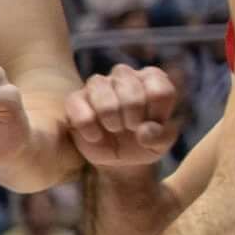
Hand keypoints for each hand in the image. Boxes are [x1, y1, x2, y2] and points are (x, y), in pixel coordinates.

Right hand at [60, 62, 181, 170]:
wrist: (117, 159)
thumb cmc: (143, 143)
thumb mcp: (160, 144)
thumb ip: (160, 137)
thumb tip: (144, 131)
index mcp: (151, 79)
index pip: (159, 88)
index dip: (157, 112)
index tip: (153, 125)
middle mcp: (124, 76)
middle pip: (130, 87)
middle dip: (133, 115)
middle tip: (131, 128)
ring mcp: (97, 85)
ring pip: (101, 88)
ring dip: (110, 116)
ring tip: (114, 130)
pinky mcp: (75, 100)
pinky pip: (77, 104)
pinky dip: (88, 125)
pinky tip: (95, 137)